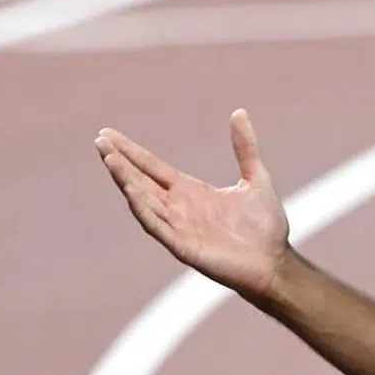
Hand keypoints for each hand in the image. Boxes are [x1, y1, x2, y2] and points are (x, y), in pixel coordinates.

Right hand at [94, 108, 290, 300]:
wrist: (275, 262)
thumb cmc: (264, 226)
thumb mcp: (255, 177)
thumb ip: (245, 147)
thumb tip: (239, 112)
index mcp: (190, 191)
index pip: (152, 167)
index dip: (131, 152)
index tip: (108, 135)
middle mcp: (179, 208)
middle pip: (141, 181)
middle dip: (120, 162)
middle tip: (100, 141)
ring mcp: (179, 228)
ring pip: (144, 201)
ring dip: (127, 181)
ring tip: (110, 160)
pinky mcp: (184, 247)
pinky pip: (158, 227)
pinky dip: (144, 210)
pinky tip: (132, 192)